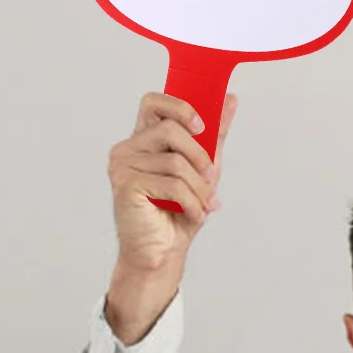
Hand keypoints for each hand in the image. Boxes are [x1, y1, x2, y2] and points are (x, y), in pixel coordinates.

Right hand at [105, 92, 236, 343]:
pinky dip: (192, 202)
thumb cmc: (179, 211)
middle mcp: (128, 148)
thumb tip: (230, 100)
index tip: (203, 126)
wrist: (163, 252)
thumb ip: (214, 136)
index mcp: (144, 139)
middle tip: (209, 179)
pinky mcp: (125, 186)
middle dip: (200, 156)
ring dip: (199, 188)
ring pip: (176, 161)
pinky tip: (193, 215)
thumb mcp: (204, 169)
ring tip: (202, 205)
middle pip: (172, 128)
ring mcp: (123, 166)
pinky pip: (172, 184)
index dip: (180, 107)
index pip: (154, 102)